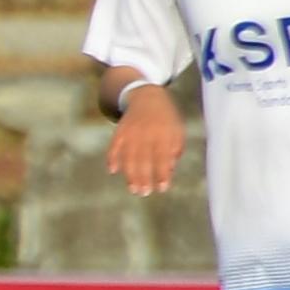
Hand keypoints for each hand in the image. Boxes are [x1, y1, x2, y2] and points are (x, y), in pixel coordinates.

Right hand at [108, 82, 185, 199]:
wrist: (148, 97)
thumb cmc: (167, 120)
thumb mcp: (177, 132)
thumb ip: (174, 151)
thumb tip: (168, 172)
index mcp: (164, 134)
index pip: (163, 157)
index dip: (162, 173)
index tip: (162, 188)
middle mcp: (147, 133)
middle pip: (144, 159)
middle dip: (144, 177)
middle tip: (144, 193)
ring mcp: (131, 132)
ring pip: (128, 155)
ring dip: (129, 173)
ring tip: (133, 189)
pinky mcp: (120, 131)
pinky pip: (114, 146)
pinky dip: (112, 158)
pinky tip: (112, 171)